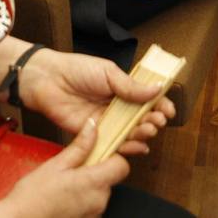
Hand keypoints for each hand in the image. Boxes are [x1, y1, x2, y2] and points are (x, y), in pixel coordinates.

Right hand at [0, 118, 129, 217]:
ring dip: (89, 185)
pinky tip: (65, 196)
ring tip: (66, 183)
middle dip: (96, 169)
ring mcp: (94, 214)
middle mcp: (98, 201)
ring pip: (101, 192)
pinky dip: (83, 199)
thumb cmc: (33, 196)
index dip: (112, 156)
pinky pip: (92, 205)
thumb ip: (80, 146)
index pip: (122, 166)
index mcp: (93, 183)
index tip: (99, 151)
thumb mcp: (56, 164)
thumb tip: (93, 127)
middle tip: (74, 167)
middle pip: (110, 178)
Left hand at [19, 48, 174, 150]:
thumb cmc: (77, 70)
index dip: (160, 105)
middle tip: (156, 121)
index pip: (147, 99)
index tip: (168, 110)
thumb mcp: (108, 73)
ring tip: (147, 130)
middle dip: (153, 121)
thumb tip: (157, 89)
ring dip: (143, 134)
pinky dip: (127, 148)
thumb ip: (131, 86)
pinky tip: (137, 146)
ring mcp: (106, 122)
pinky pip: (114, 144)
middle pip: (141, 118)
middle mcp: (117, 107)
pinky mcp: (94, 136)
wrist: (48, 81)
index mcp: (122, 88)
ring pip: (130, 133)